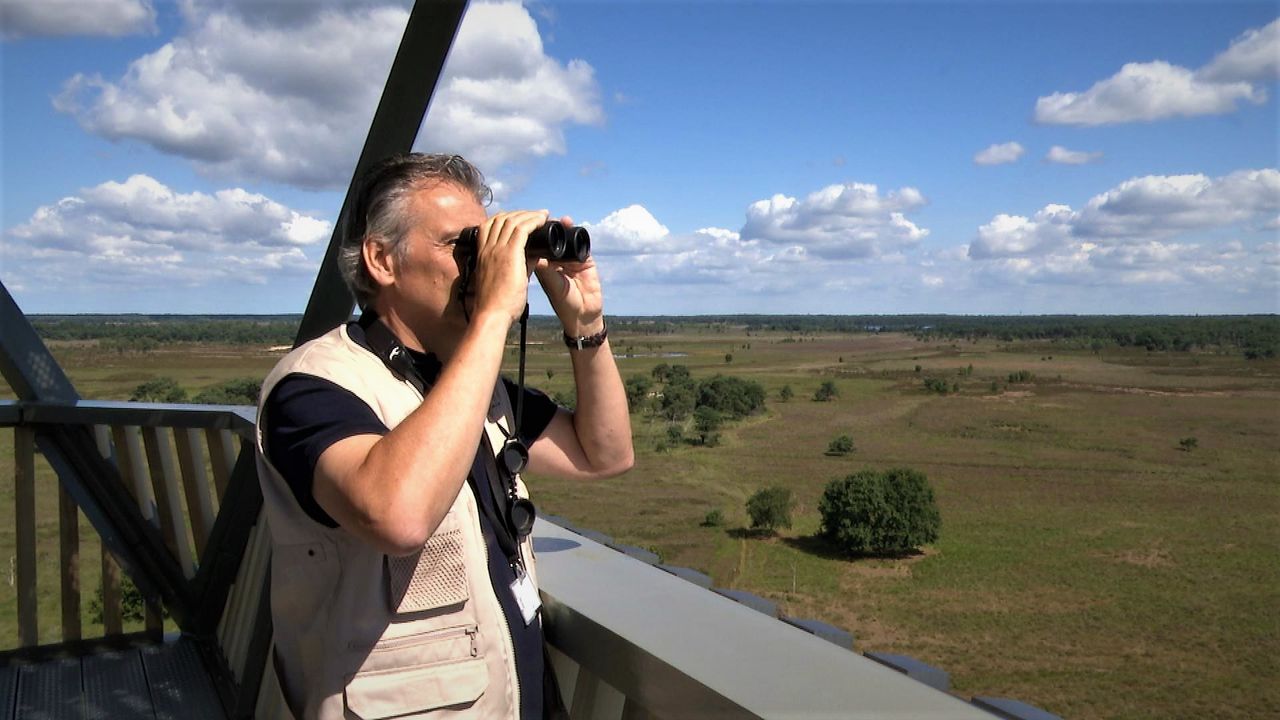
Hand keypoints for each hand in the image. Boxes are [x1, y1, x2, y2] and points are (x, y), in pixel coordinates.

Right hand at [469, 209, 549, 322]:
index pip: (489, 225)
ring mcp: (497, 250)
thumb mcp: (502, 279)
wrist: (492, 315)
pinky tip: (543, 220)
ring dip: (529, 215)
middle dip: (519, 213)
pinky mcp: (509, 255)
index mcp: (482, 254)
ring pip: (512, 220)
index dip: (504, 217)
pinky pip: (522, 229)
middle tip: (535, 215)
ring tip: (543, 215)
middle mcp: (487, 249)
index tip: (519, 218)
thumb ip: (517, 264)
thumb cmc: (497, 304)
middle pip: (501, 218)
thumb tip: (532, 255)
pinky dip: (533, 221)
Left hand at [533, 216, 604, 335]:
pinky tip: (572, 228)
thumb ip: (544, 267)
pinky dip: (577, 235)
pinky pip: (581, 244)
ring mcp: (571, 259)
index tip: (532, 223)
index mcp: (543, 266)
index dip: (535, 234)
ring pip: (566, 239)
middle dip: (550, 228)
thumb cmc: (563, 303)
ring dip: (564, 229)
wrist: (584, 315)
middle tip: (546, 217)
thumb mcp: (550, 284)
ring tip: (561, 221)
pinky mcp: (585, 260)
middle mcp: (556, 261)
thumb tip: (531, 249)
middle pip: (552, 239)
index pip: (538, 245)